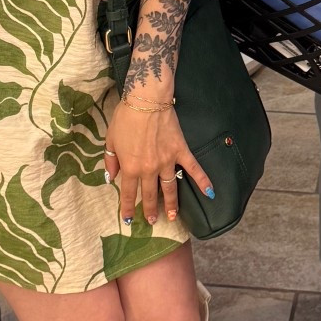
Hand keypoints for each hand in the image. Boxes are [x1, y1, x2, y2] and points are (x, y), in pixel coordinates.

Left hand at [105, 96, 212, 226]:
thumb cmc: (125, 118)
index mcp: (130, 167)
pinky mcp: (180, 151)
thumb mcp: (110, 139)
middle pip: (151, 195)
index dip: (128, 209)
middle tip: (153, 221)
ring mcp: (167, 161)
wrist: (146, 100)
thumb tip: (112, 177)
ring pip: (170, 188)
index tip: (129, 221)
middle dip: (151, 210)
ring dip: (172, 204)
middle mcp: (149, 169)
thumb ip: (111, 160)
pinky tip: (210, 193)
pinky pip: (193, 169)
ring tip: (173, 216)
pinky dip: (202, 181)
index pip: (128, 194)